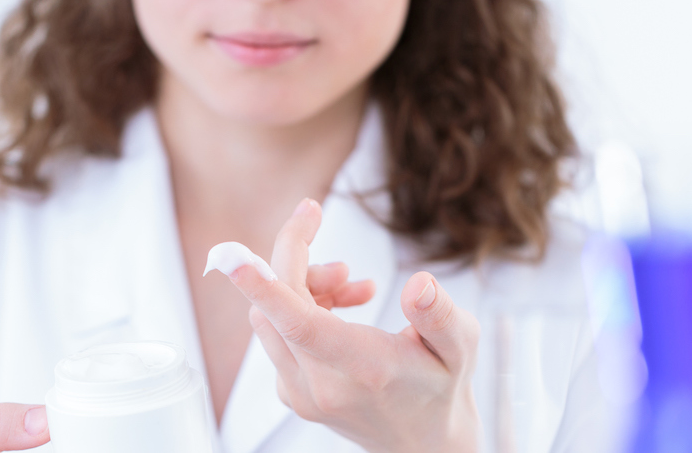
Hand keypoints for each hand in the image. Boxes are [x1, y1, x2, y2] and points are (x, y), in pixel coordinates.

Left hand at [227, 199, 481, 452]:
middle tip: (345, 265)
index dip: (264, 285)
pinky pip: (277, 336)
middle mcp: (321, 387)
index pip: (299, 323)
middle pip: (277, 307)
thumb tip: (420, 283)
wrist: (424, 444)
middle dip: (301, 266)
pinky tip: (342, 309)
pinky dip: (300, 309)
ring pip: (271, 319)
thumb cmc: (442, 391)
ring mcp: (300, 393)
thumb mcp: (459, 349)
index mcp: (362, 370)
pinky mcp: (291, 392)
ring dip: (303, 287)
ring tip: (353, 286)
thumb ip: (440, 315)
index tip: (232, 257)